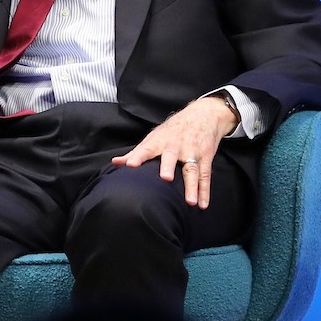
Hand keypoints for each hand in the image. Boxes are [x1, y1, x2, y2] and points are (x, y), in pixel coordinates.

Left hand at [111, 96, 239, 208]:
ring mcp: (192, 151)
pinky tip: (202, 205)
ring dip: (192, 186)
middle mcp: (176, 146)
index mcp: (160, 141)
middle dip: (168, 167)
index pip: (146, 149)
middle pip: (172, 157)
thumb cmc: (173, 130)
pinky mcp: (206, 157)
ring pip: (192, 170)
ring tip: (190, 202)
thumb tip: (115, 162)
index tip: (130, 165)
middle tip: (165, 178)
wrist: (203, 115)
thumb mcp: (154, 137)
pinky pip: (205, 176)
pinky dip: (204, 191)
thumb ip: (136, 152)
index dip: (138, 157)